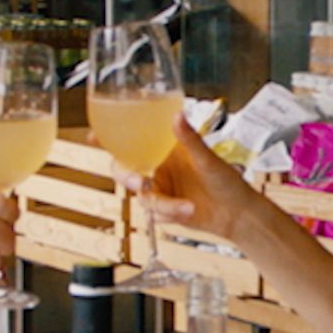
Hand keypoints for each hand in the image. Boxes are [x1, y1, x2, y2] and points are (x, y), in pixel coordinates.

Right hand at [119, 117, 259, 241]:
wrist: (238, 216)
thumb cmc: (229, 183)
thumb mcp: (209, 159)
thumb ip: (190, 139)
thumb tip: (177, 116)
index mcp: (166, 148)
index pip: (133, 139)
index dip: (110, 137)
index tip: (94, 135)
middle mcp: (159, 167)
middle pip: (125, 170)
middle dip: (128, 176)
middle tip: (141, 182)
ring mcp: (161, 189)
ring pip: (142, 196)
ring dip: (162, 204)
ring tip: (187, 207)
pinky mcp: (165, 209)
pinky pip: (154, 213)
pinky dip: (170, 214)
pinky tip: (188, 212)